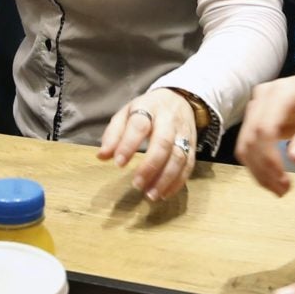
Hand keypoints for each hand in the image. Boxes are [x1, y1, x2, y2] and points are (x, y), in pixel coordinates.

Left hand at [98, 87, 201, 202]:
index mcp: (148, 108)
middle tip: (137, 185)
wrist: (180, 98)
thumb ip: (113, 134)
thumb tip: (101, 156)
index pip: (139, 125)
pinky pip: (189, 165)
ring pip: (179, 157)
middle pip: (163, 143)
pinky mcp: (192, 146)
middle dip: (150, 166)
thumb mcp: (126, 113)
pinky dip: (178, 182)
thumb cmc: (147, 109)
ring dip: (165, 179)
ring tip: (150, 195)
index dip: (129, 144)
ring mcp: (183, 133)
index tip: (118, 164)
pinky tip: (164, 194)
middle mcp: (169, 120)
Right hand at [236, 70, 294, 194]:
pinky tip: (274, 179)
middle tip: (284, 192)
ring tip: (280, 190)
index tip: (285, 181)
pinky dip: (259, 165)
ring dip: (258, 171)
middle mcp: (263, 97)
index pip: (264, 129)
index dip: (270, 158)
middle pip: (250, 139)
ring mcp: (258, 108)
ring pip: (246, 145)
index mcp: (281, 92)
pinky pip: (251, 146)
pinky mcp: (258, 119)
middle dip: (263, 169)